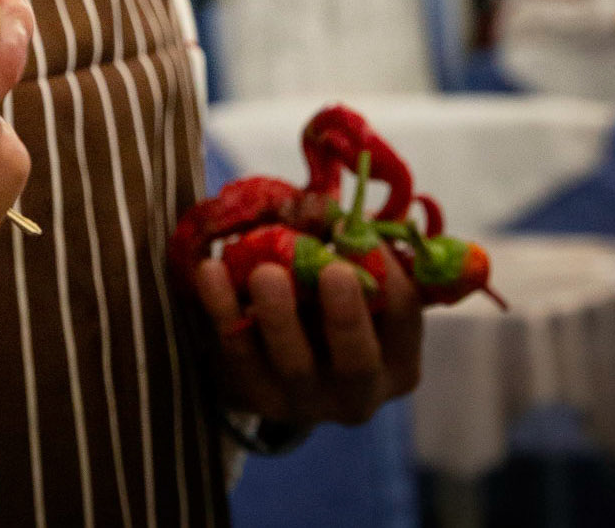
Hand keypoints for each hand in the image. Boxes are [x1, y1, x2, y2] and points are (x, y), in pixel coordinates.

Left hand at [195, 249, 423, 428]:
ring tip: (266, 273)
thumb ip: (350, 254)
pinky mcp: (255, 396)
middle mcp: (359, 392)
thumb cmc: (323, 305)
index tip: (359, 233)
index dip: (389, 275)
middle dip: (346, 316)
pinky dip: (223, 310)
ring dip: (280, 317)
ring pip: (294, 366)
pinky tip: (211, 271)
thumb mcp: (347, 284)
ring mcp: (306, 402)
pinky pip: (237, 355)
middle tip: (332, 271)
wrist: (271, 360)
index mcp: (396, 361)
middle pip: (357, 361)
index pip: (404, 318)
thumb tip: (336, 212)